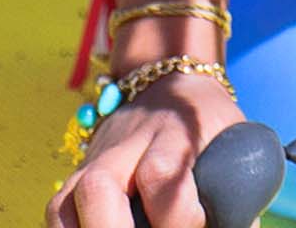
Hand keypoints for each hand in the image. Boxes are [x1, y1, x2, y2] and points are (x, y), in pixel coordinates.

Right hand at [48, 76, 246, 227]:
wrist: (165, 83)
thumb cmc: (205, 121)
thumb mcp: (232, 137)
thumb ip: (234, 187)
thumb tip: (238, 225)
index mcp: (172, 132)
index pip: (159, 174)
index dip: (177, 214)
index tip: (200, 225)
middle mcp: (125, 145)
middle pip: (99, 187)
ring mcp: (95, 159)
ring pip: (65, 202)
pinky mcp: (76, 174)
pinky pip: (56, 210)